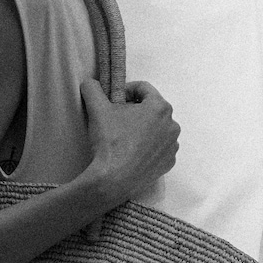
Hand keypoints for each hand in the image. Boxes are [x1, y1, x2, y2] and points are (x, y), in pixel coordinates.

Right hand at [81, 78, 179, 207]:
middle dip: (135, 110)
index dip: (126, 90)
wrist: (115, 180)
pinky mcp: (169, 163)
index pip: (144, 89)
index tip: (114, 99)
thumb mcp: (97, 109)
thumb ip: (93, 89)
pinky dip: (149, 147)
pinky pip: (159, 148)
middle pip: (152, 109)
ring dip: (143, 129)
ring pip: (157, 129)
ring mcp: (173, 146)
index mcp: (160, 107)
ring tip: (125, 138)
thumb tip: (89, 83)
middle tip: (117, 119)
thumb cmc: (110, 141)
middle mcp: (172, 125)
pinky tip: (133, 152)